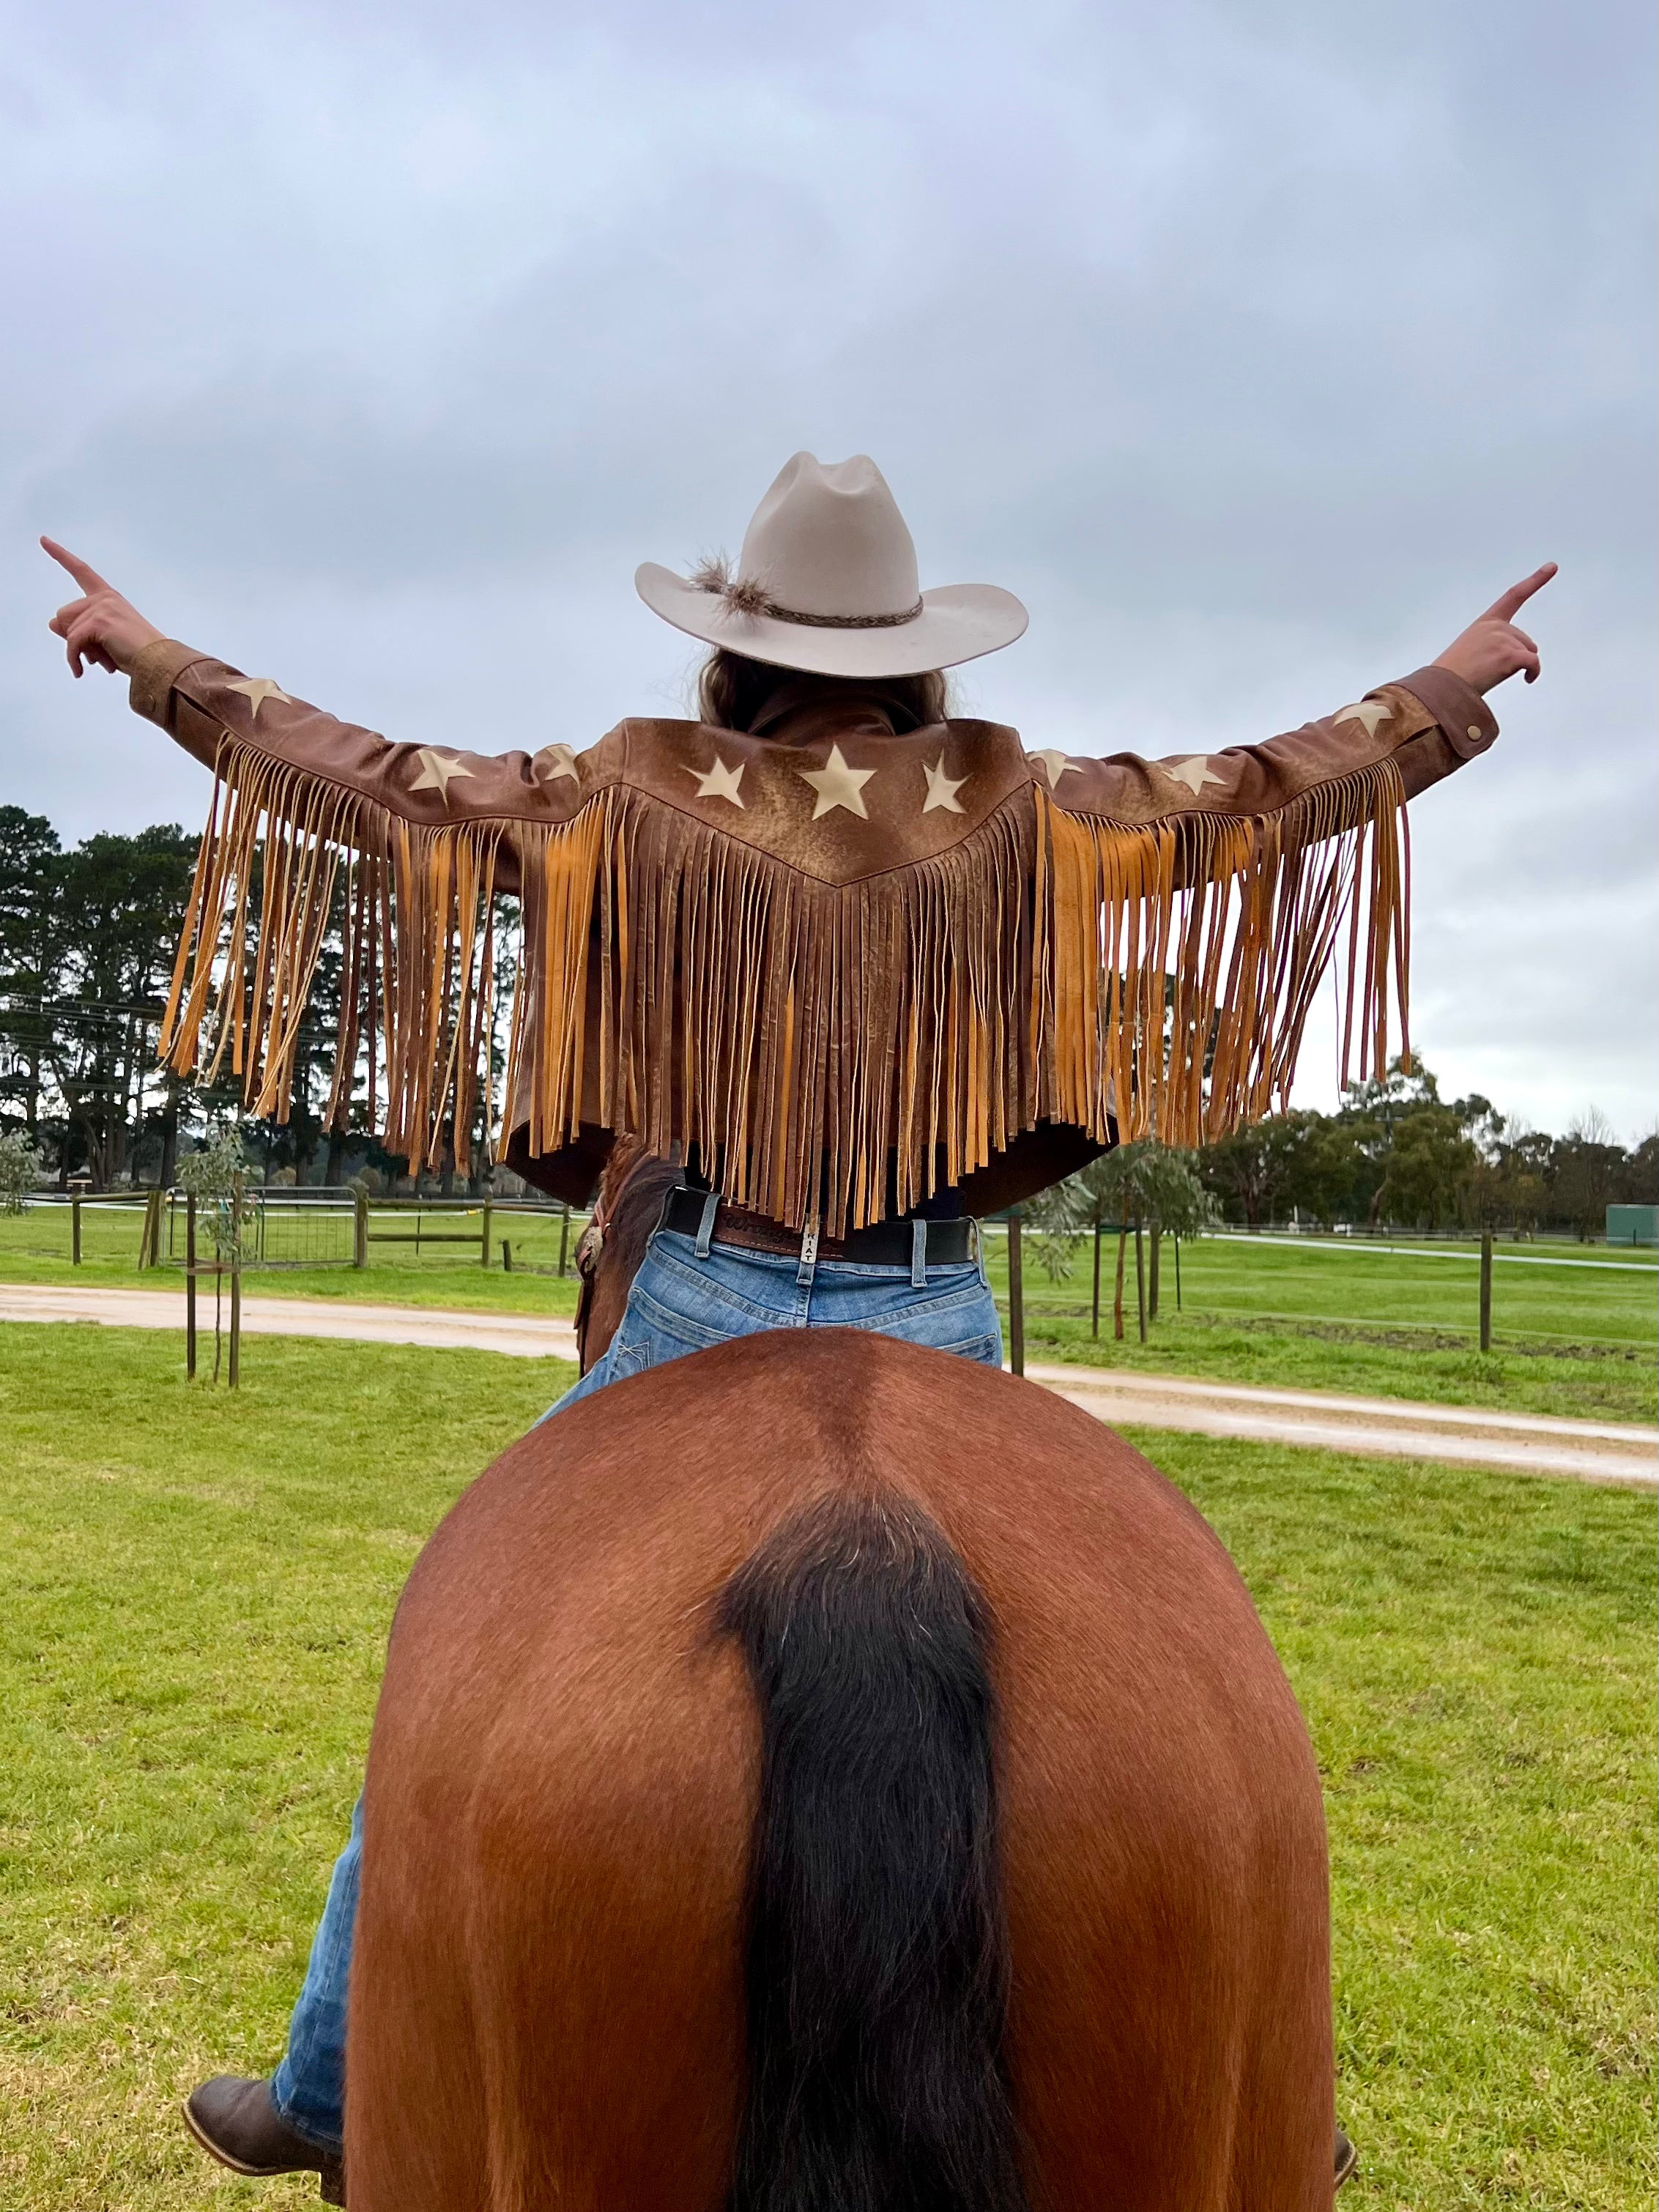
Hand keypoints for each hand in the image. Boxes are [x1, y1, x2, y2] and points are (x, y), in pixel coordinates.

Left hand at [43, 538, 164, 676]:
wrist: (157, 663)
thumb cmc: (136, 654)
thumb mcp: (101, 640)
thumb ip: (76, 629)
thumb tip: (51, 623)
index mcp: (109, 597)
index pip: (81, 571)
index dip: (61, 555)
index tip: (44, 540)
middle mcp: (105, 597)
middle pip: (64, 615)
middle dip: (73, 639)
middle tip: (96, 657)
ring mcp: (102, 607)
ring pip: (68, 631)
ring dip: (78, 652)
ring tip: (103, 663)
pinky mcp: (99, 621)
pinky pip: (73, 642)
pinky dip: (73, 658)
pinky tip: (80, 671)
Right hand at [1432, 564, 1556, 693]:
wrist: (1443, 688)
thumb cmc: (1453, 675)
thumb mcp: (1471, 650)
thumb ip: (1494, 644)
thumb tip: (1521, 657)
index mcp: (1485, 622)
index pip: (1514, 596)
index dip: (1536, 580)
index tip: (1552, 567)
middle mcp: (1495, 626)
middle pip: (1525, 641)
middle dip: (1517, 657)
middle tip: (1491, 669)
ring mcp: (1503, 639)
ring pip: (1529, 653)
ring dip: (1519, 667)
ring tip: (1493, 676)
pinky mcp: (1510, 654)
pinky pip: (1533, 662)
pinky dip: (1534, 672)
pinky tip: (1528, 679)